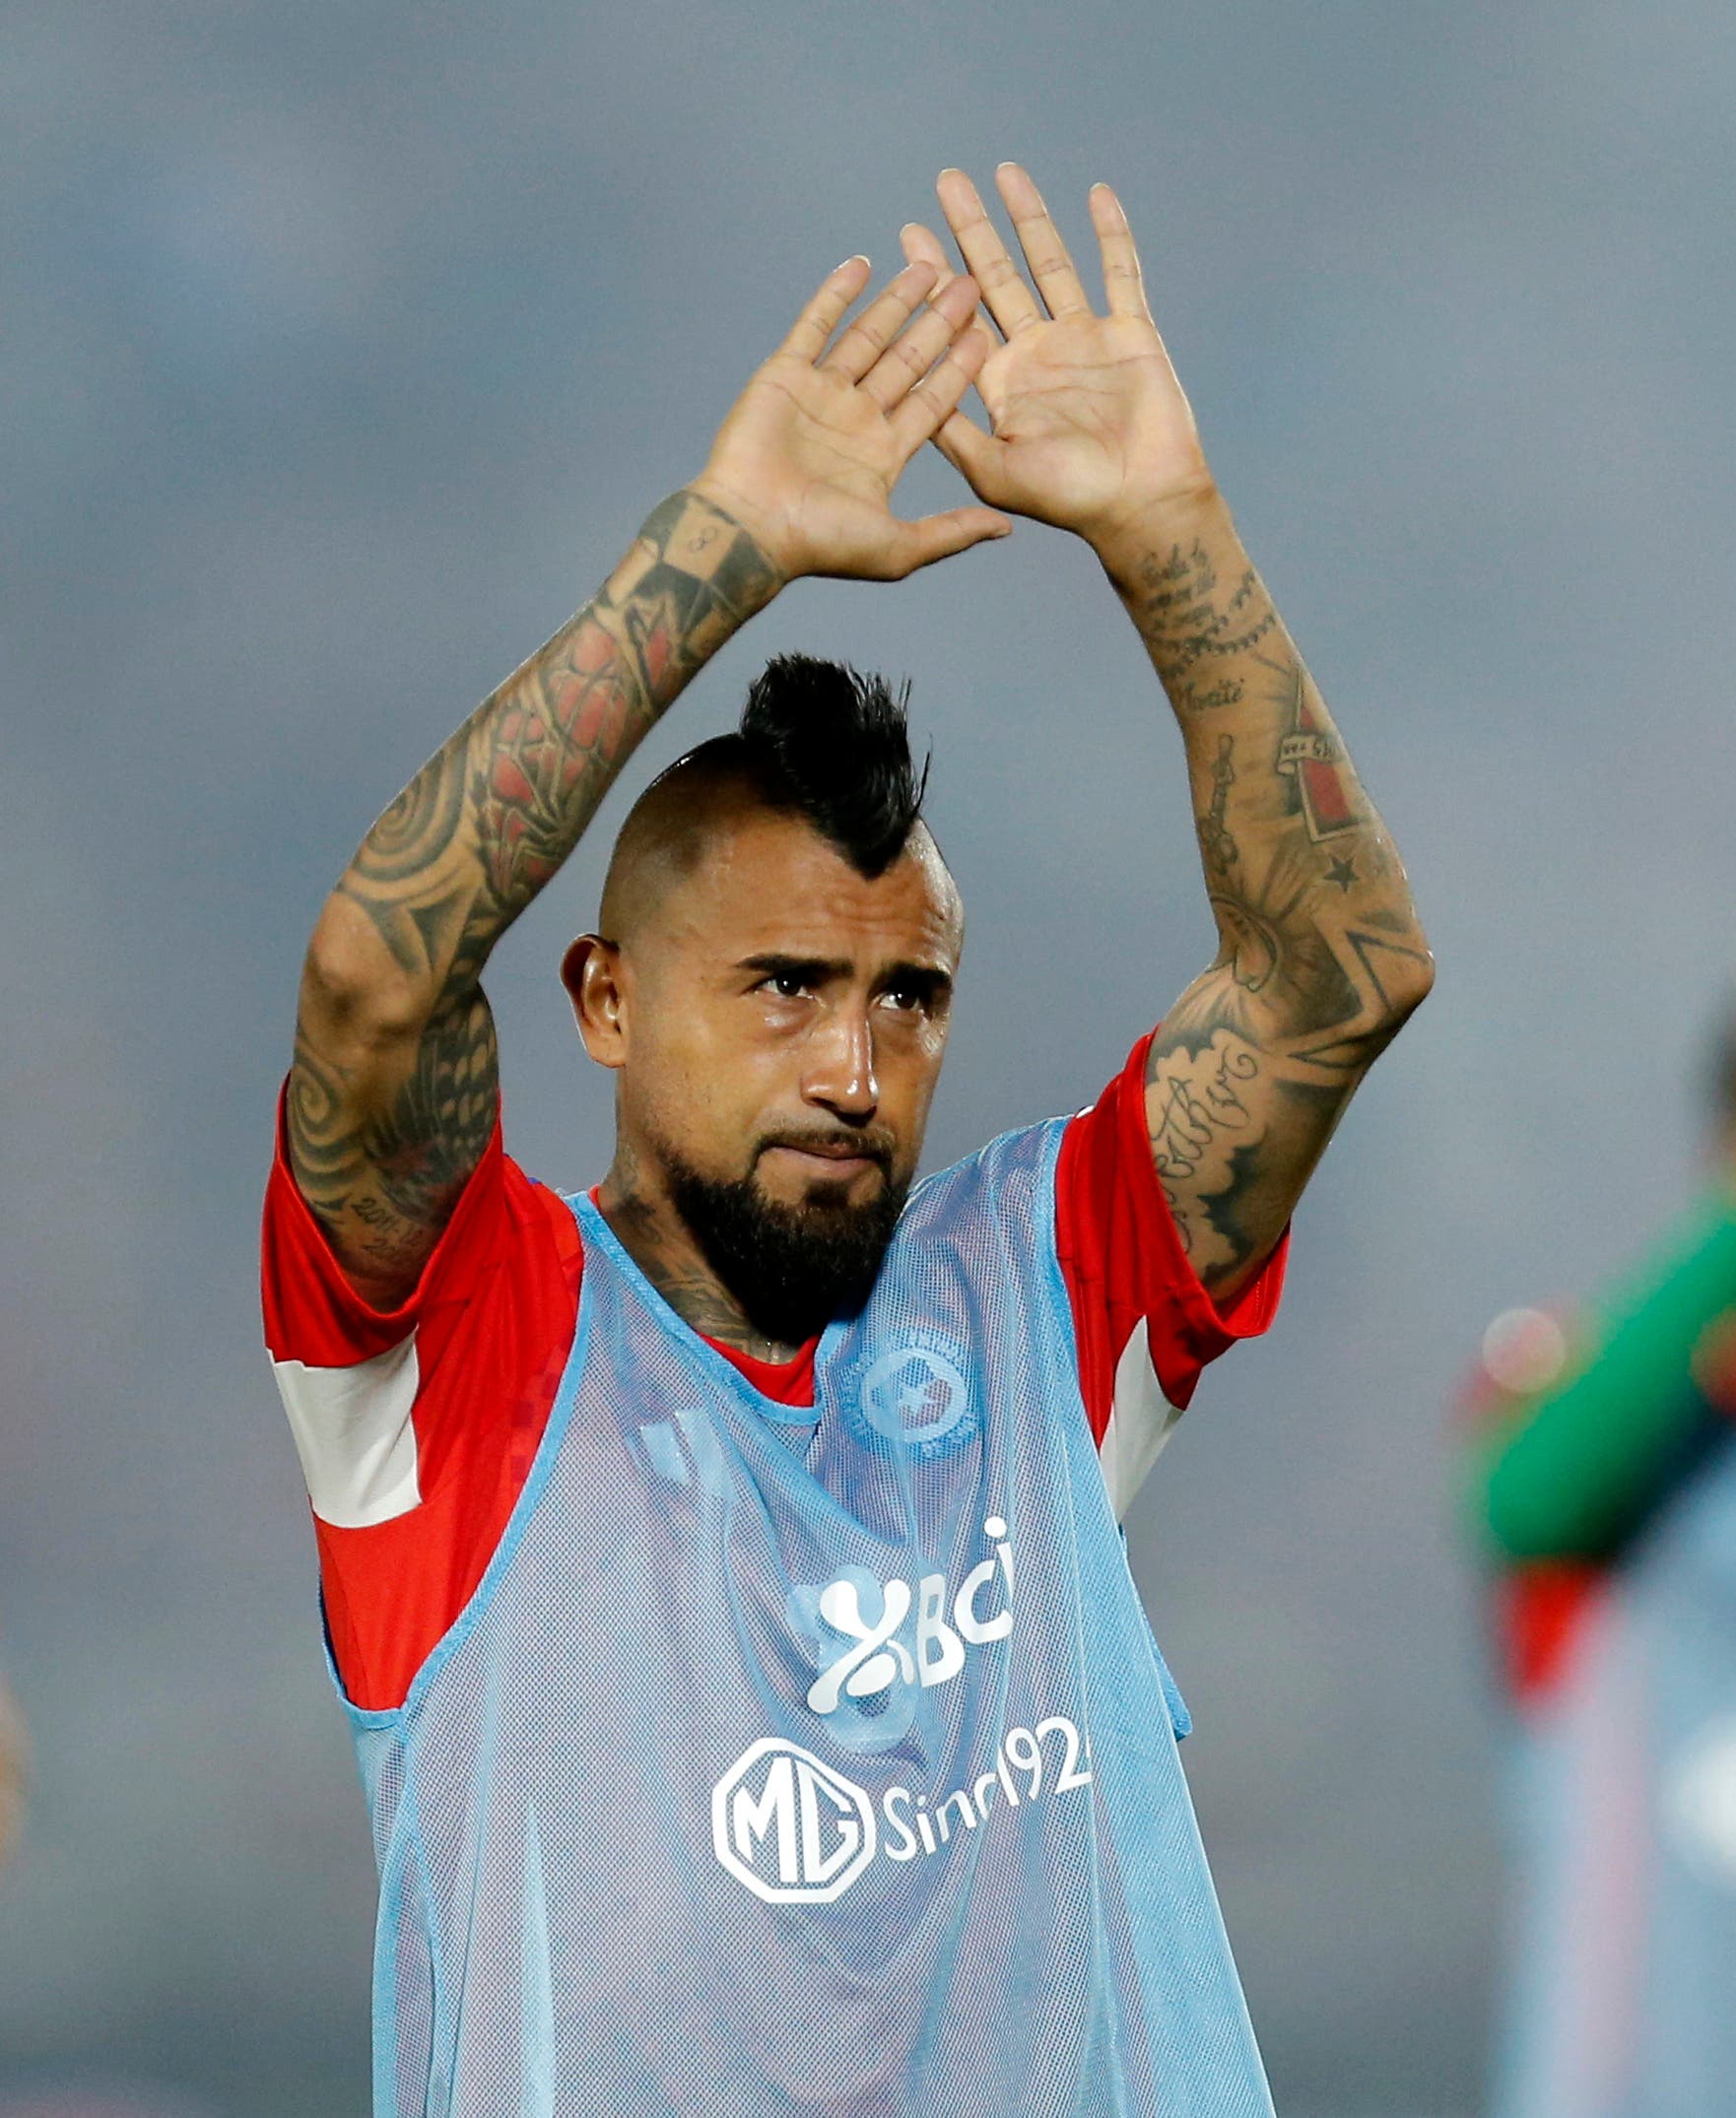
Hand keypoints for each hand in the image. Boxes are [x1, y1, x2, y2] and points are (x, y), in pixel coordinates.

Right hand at [692, 257, 1012, 582]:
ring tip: (925, 265)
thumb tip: (1005, 528)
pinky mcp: (784, 377)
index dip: (958, 368)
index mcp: (883, 455)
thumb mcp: (900, 548)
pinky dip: (835, 296)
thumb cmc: (819, 545)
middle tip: (968, 285)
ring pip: (866, 338)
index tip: (985, 333)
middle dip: (937, 325)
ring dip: (895, 302)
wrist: (751, 531)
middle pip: (906, 361)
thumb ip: (951, 532)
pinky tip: (861, 266)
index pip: (932, 400)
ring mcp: (819, 395)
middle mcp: (855, 420)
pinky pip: (814, 326)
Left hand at [899, 167, 1214, 548]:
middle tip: (947, 182)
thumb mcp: (993, 471)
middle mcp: (1037, 353)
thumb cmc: (1068, 499)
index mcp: (1000, 383)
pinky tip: (1096, 194)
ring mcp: (1083, 339)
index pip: (959, 317)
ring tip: (1006, 172)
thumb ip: (952, 431)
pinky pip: (1119, 272)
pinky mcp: (1129, 331)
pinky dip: (1111, 234)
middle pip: (997, 277)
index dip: (935, 274)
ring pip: (1051, 262)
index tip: (909, 231)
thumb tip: (910, 388)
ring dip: (1029, 218)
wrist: (1141, 504)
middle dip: (971, 230)